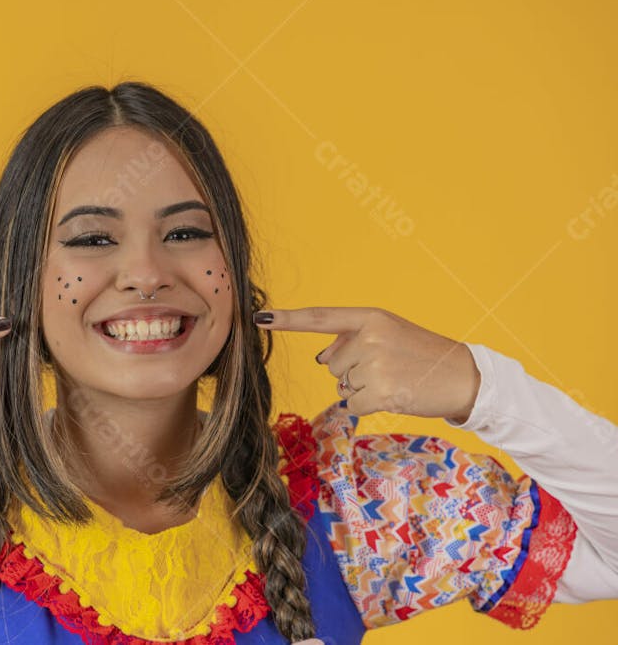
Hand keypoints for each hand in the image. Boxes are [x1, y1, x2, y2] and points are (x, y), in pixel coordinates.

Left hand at [254, 307, 478, 419]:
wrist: (462, 376)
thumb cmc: (422, 355)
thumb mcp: (389, 334)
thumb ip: (352, 339)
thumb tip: (321, 357)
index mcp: (370, 317)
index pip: (321, 318)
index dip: (288, 320)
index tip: (260, 319)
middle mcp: (369, 337)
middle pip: (331, 363)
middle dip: (352, 370)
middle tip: (387, 367)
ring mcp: (374, 364)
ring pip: (341, 384)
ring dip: (361, 388)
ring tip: (393, 379)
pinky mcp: (380, 391)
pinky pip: (352, 404)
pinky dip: (368, 405)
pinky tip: (393, 395)